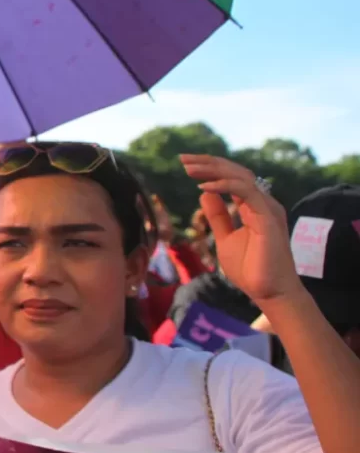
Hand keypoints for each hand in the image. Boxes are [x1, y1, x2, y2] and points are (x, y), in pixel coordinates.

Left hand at [180, 155, 302, 306]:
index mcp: (254, 206)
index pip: (232, 178)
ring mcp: (267, 208)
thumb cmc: (250, 269)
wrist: (269, 293)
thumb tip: (206, 194)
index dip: (210, 168)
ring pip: (241, 177)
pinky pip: (247, 191)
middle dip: (208, 163)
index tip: (186, 164)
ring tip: (189, 169)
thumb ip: (218, 216)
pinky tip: (205, 186)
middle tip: (183, 159)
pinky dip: (225, 185)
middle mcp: (263, 203)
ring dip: (213, 170)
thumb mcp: (225, 238)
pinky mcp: (269, 217)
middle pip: (236, 172)